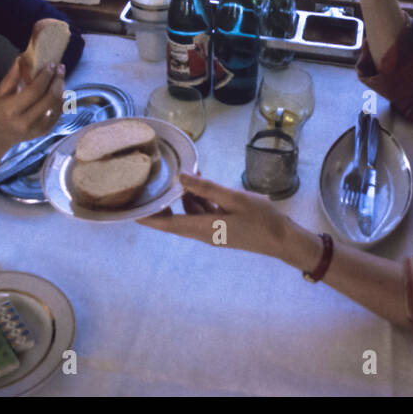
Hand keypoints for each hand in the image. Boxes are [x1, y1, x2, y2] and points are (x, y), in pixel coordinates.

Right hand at [0, 56, 64, 156]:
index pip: (35, 90)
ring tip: (61, 78)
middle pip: (49, 99)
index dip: (46, 76)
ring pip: (56, 108)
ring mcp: (35, 129)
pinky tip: (61, 92)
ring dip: (62, 91)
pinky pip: (56, 116)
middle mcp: (25, 121)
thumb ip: (12, 77)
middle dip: (58, 81)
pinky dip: (60, 103)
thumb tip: (23, 57)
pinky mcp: (41, 133)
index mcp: (11, 109)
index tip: (52, 64)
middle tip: (61, 68)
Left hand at [137, 172, 293, 259]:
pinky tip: (203, 183)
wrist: (284, 240)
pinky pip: (203, 213)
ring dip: (184, 197)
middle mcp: (203, 233)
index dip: (147, 218)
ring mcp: (213, 232)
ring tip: (185, 174)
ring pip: (189, 214)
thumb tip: (182, 177)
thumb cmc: (261, 220)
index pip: (167, 224)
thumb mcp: (235, 199)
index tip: (128, 210)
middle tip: (148, 185)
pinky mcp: (222, 228)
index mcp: (202, 228)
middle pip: (174, 219)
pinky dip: (199, 200)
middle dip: (161, 204)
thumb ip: (207, 188)